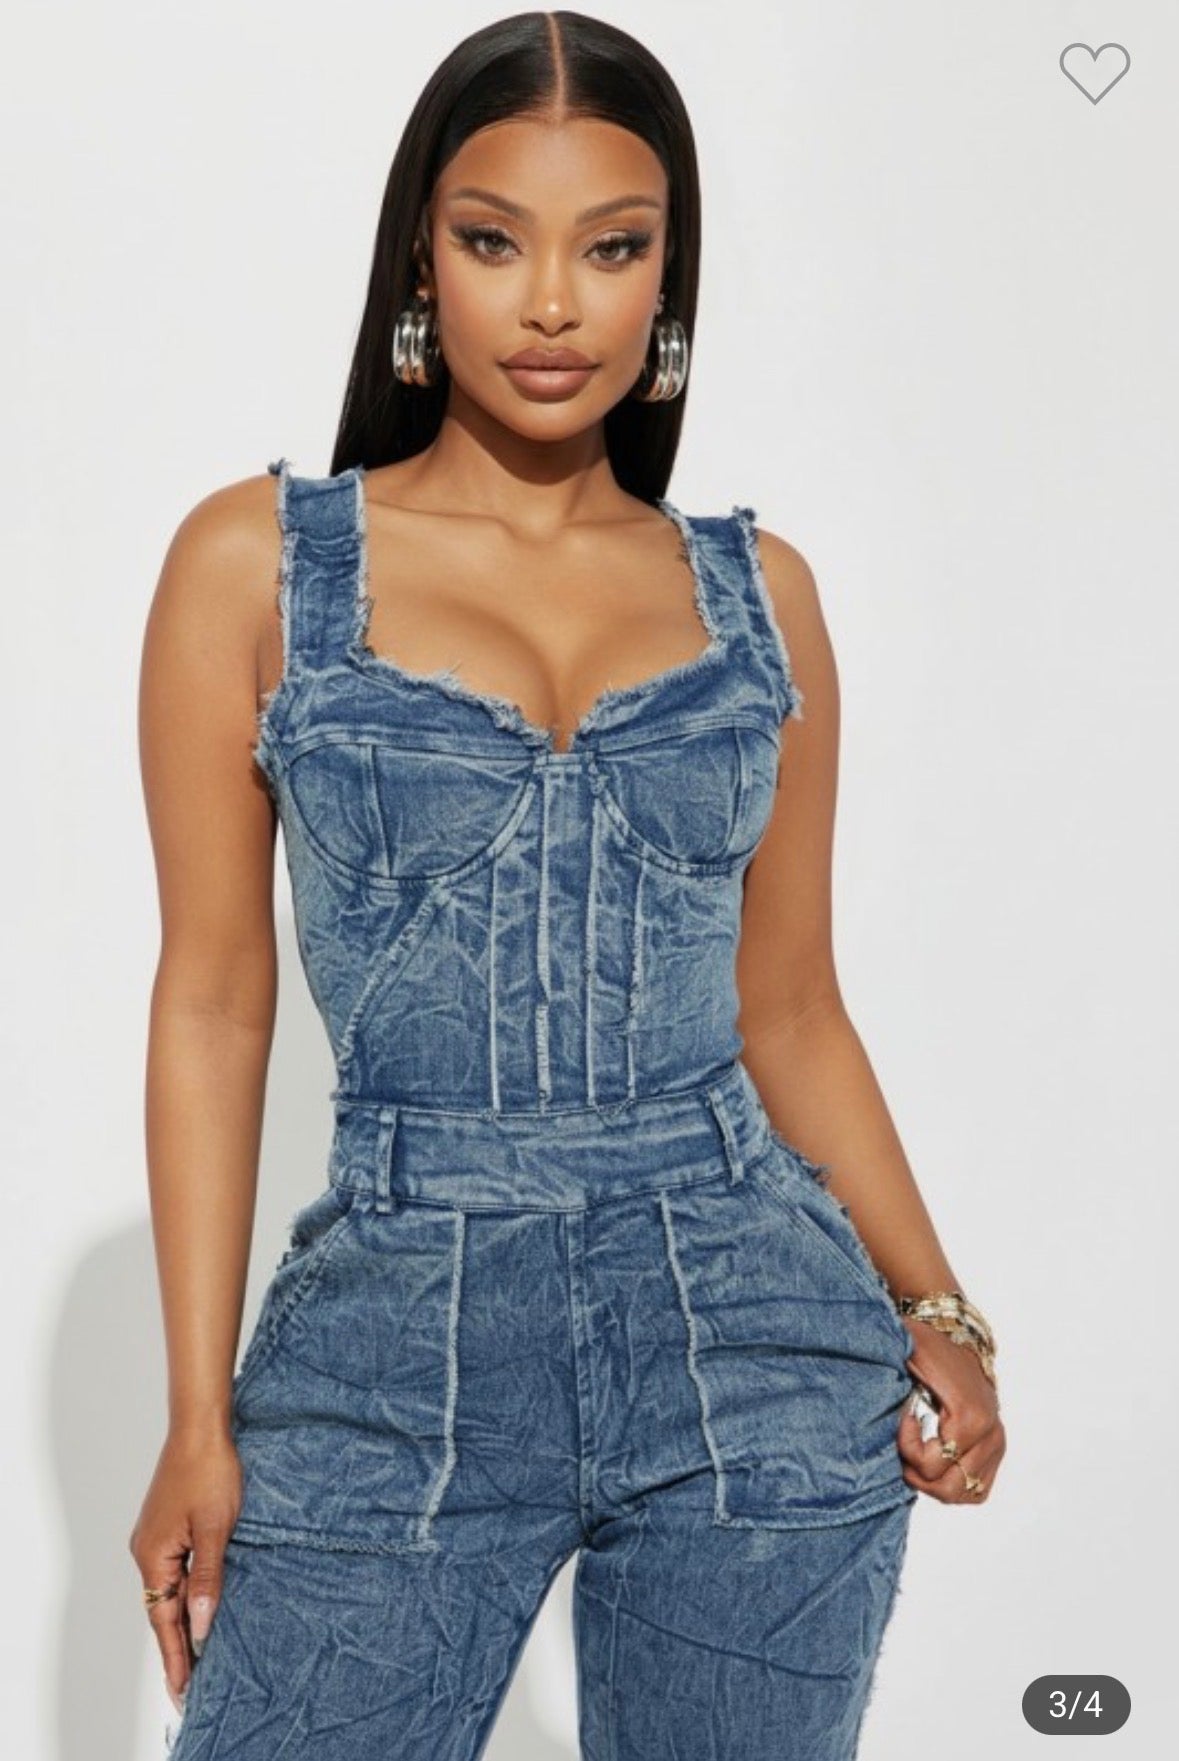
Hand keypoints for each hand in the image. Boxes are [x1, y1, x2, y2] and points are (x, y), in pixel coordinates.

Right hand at [128, 1424, 242, 1712]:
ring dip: (181, 1617)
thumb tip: (199, 1626)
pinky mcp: (167, 1524)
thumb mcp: (216, 1530)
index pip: (163, 1619)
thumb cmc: (210, 1472)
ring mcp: (155, 1536)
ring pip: (168, 1587)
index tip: (182, 1689)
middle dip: (177, 1644)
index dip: (175, 1655)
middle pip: (161, 1607)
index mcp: (153, 1555)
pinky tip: (199, 1601)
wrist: (201, 1428)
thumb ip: (208, 1580)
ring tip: (198, 1652)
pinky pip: (174, 1568)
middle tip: (190, 1683)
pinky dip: (184, 1590)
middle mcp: (147, 1550)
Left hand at [896, 1318, 1006, 1504]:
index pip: (930, 1464)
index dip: (905, 1448)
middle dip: (917, 1473)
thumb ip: (889, 1374)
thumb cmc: (928, 1346)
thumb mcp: (906, 1351)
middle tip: (904, 1446)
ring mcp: (996, 1445)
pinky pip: (976, 1490)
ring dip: (932, 1482)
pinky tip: (934, 1462)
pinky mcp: (996, 1451)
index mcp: (971, 1416)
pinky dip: (953, 1484)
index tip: (902, 1419)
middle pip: (947, 1489)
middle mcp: (990, 1435)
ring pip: (961, 1494)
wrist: (956, 1339)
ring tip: (917, 1454)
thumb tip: (866, 1395)